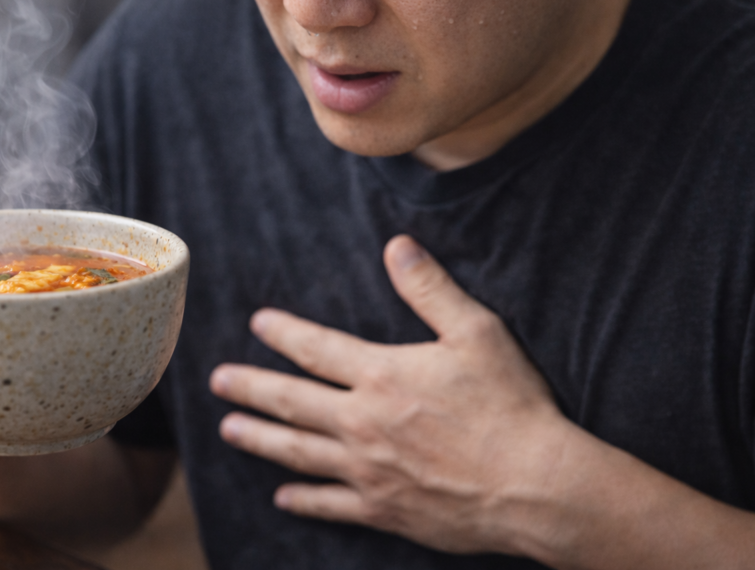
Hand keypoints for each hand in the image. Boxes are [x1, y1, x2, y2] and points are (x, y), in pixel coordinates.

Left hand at [209, 235, 569, 555]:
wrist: (536, 485)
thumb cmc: (511, 405)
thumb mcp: (477, 332)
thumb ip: (430, 289)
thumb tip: (397, 245)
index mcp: (382, 376)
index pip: (317, 349)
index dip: (283, 333)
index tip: (257, 324)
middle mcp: (363, 423)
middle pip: (291, 402)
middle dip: (250, 387)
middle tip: (217, 380)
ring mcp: (368, 470)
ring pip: (298, 452)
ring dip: (260, 439)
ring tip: (229, 429)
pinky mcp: (384, 509)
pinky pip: (331, 504)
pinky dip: (304, 499)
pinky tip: (283, 497)